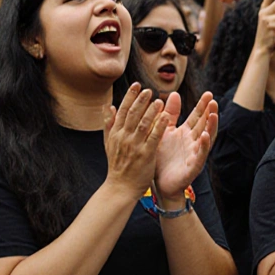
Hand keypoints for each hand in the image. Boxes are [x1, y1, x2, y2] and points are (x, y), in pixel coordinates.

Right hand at [104, 83, 168, 197]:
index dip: (130, 97)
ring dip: (151, 110)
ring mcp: (134, 146)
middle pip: (132, 114)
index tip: (137, 85)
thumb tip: (108, 106)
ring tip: (159, 100)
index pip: (122, 110)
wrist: (120, 188)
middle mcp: (123, 137)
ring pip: (143, 123)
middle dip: (141, 100)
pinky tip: (165, 116)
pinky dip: (159, 126)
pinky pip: (153, 137)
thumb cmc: (117, 166)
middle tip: (149, 90)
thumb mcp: (108, 143)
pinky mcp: (145, 155)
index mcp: (115, 133)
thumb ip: (108, 124)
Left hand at [154, 92, 217, 206]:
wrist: (159, 183)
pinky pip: (200, 156)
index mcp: (186, 133)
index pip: (197, 116)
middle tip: (213, 100)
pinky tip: (205, 136)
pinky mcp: (192, 167)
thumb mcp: (165, 132)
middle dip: (210, 113)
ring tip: (214, 115)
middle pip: (204, 125)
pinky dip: (203, 146)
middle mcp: (193, 142)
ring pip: (206, 139)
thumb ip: (170, 114)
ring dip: (211, 127)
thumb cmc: (163, 157)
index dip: (203, 106)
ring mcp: (194, 154)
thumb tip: (175, 93)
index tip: (209, 93)